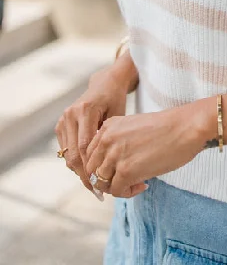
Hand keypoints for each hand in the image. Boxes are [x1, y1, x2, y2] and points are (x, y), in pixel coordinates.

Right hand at [55, 66, 130, 197]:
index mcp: (85, 110)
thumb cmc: (116, 98)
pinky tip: (88, 171)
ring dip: (79, 171)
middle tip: (97, 192)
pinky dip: (76, 161)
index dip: (91, 169)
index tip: (101, 185)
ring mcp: (63, 119)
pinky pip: (66, 149)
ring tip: (94, 185)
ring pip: (67, 154)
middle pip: (73, 154)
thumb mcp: (118, 115)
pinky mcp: (61, 124)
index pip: (84, 148)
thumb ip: (110, 138)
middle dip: (84, 175)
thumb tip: (110, 168)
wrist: (105, 82)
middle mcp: (70, 114)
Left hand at [85, 100, 213, 197]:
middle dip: (105, 179)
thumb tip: (109, 169)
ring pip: (101, 182)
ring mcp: (115, 155)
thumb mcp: (133, 128)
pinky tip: (143, 184)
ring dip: (116, 187)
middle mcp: (107, 139)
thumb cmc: (166, 128)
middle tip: (125, 181)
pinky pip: (116, 191)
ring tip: (136, 182)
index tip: (117, 170)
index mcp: (108, 126)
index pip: (89, 154)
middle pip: (91, 170)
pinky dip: (127, 193)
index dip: (101, 166)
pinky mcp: (127, 171)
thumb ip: (117, 142)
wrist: (186, 127)